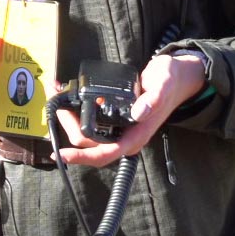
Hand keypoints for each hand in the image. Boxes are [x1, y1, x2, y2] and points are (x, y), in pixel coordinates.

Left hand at [55, 53, 206, 166]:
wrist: (177, 79)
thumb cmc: (170, 82)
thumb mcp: (164, 85)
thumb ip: (154, 99)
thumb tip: (138, 113)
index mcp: (136, 136)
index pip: (106, 154)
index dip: (84, 157)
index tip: (63, 153)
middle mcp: (124, 137)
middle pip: (88, 143)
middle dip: (68, 126)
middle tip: (57, 103)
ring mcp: (118, 130)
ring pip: (86, 134)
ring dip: (68, 119)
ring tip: (58, 96)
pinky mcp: (113, 120)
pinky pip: (90, 123)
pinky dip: (75, 113)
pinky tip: (66, 98)